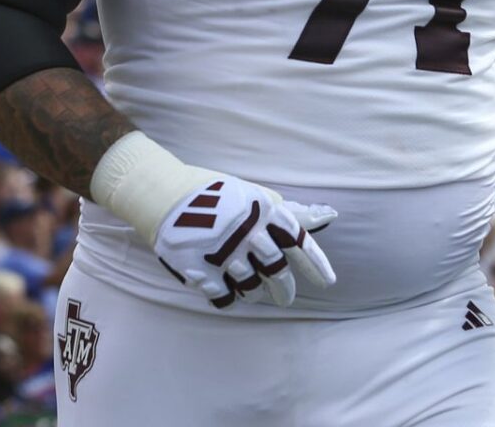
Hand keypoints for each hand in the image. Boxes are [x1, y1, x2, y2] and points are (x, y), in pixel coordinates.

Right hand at [151, 176, 336, 309]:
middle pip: (277, 270)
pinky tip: (231, 295)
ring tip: (255, 292)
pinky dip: (230, 299)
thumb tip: (330, 215)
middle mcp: (247, 232)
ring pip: (252, 286)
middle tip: (286, 298)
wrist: (164, 195)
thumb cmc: (215, 194)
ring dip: (256, 293)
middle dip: (284, 288)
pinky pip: (224, 297)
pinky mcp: (200, 269)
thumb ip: (289, 212)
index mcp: (262, 211)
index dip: (315, 264)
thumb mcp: (255, 196)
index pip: (298, 241)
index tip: (327, 282)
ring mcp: (223, 253)